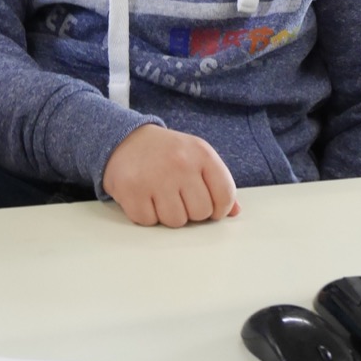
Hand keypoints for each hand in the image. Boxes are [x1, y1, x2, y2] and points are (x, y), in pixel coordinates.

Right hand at [102, 125, 240, 227]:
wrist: (125, 138)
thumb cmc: (167, 153)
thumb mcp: (196, 156)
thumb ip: (217, 182)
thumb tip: (235, 211)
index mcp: (202, 153)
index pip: (225, 195)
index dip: (220, 209)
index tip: (210, 206)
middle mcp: (181, 163)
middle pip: (201, 213)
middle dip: (191, 211)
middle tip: (178, 195)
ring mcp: (155, 177)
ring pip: (175, 221)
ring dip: (168, 214)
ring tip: (160, 194)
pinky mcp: (131, 190)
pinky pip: (148, 221)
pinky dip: (146, 215)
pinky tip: (144, 197)